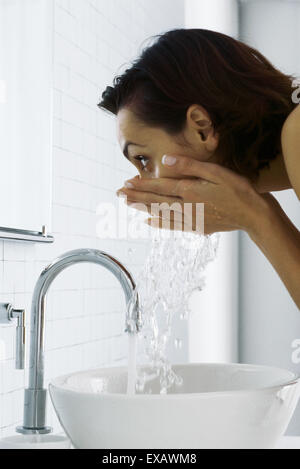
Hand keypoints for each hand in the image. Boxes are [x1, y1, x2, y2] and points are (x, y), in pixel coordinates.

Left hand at [116, 154, 265, 234]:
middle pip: (155, 201)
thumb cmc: (237, 190)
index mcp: (189, 191)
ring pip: (161, 213)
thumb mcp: (216, 172)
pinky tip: (150, 222)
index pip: (159, 187)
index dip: (141, 185)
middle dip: (136, 197)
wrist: (253, 215)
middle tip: (119, 194)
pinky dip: (159, 223)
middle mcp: (186, 206)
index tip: (125, 183)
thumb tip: (165, 161)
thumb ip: (189, 166)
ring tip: (128, 205)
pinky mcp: (197, 227)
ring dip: (143, 209)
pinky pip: (173, 226)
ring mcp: (190, 219)